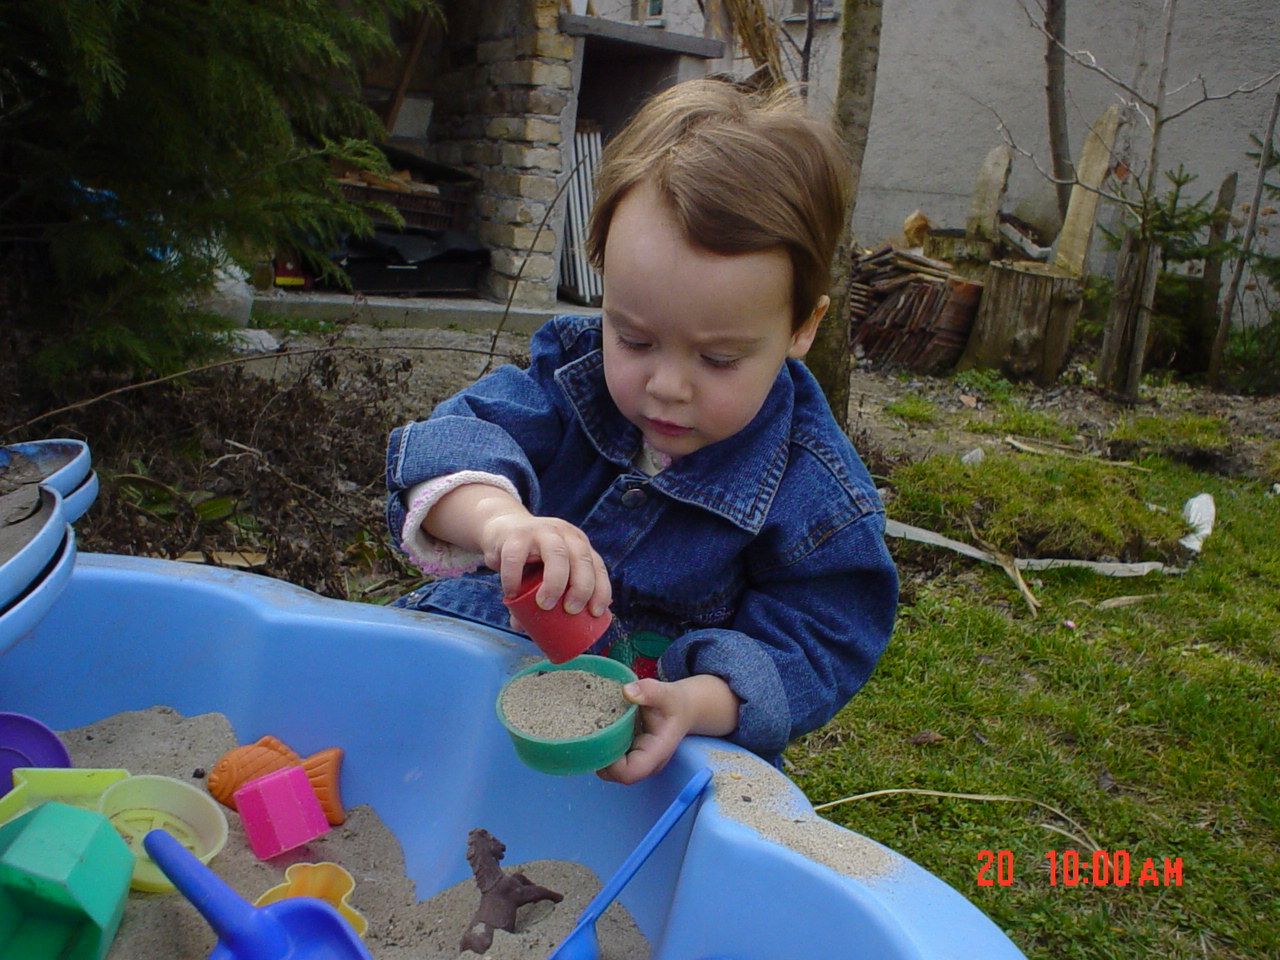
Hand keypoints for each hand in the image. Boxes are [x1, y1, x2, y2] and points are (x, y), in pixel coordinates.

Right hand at [479, 510, 611, 618]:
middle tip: (571, 610)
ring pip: (557, 554)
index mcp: (579, 546)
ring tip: (546, 605)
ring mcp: (542, 532)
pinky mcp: (516, 535)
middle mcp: (565, 535)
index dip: (601, 589)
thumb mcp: (544, 574)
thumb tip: (540, 634)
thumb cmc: (531, 559)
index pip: (597, 566)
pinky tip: (511, 594)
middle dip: (582, 587)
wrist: (503, 530)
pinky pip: (516, 556)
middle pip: (582, 559)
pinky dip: (514, 577)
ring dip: (555, 582)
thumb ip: (545, 599)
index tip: (595, 612)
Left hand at [597, 675, 739, 784]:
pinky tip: (595, 729)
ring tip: (589, 729)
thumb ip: (649, 691)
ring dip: (597, 752)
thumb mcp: (666, 693)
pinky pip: (611, 758)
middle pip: (615, 775)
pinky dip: (601, 746)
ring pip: (610, 768)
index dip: (611, 763)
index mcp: (655, 753)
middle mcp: (645, 763)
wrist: (682, 709)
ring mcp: (637, 761)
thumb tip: (627, 691)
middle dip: (598, 757)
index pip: (629, 773)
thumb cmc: (674, 703)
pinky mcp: (630, 755)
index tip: (600, 738)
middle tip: (587, 732)